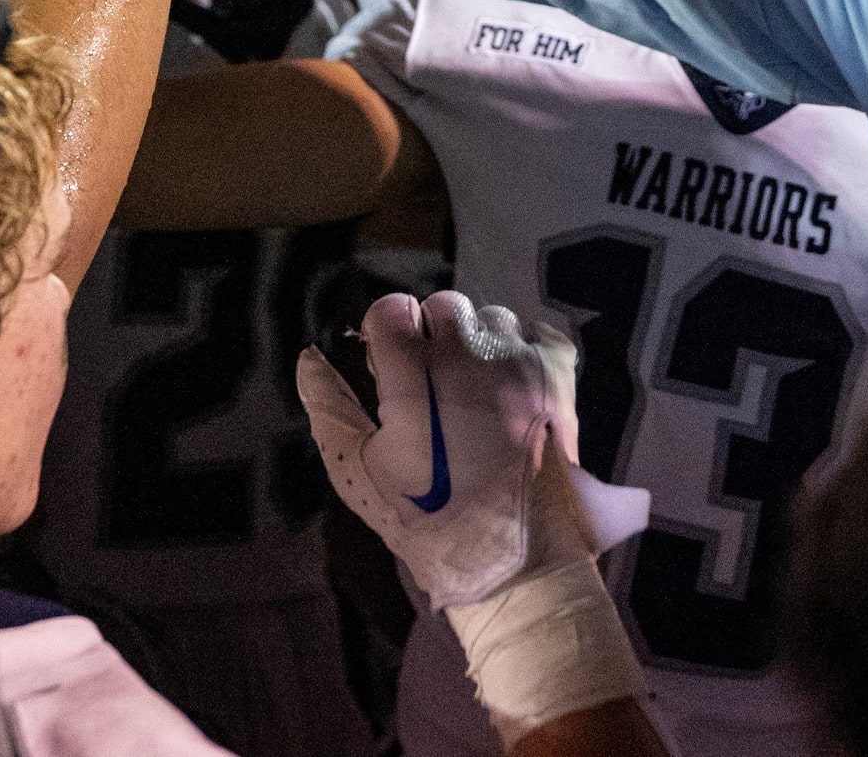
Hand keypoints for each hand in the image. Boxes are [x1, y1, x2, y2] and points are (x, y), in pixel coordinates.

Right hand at [295, 291, 647, 611]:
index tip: (390, 368)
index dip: (385, 337)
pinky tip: (512, 389)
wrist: (517, 560)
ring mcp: (519, 362)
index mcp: (415, 375)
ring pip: (492, 319)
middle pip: (443, 307)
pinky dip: (522, 352)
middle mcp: (469, 355)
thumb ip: (331, 409)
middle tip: (432, 386)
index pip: (391, 310)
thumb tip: (309, 359)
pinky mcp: (558, 376)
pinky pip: (536, 334)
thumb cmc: (429, 522)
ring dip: (479, 344)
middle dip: (430, 337)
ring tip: (476, 392)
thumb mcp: (360, 472)